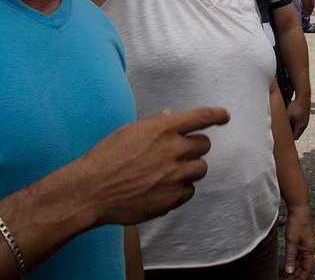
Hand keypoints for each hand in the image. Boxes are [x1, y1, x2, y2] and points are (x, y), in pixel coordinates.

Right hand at [77, 107, 229, 225]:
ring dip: (189, 169)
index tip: (224, 116)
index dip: (216, 115)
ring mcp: (175, 176)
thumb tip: (171, 116)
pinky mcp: (172, 199)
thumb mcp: (129, 132)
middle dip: (194, 148)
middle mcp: (174, 150)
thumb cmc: (105, 158)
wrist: (90, 191)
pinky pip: (189, 191)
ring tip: (168, 173)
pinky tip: (161, 188)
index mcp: (163, 129)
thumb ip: (155, 125)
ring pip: (200, 169)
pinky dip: (180, 189)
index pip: (201, 117)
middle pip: (204, 145)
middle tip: (178, 153)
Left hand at [281, 205, 314, 278]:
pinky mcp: (301, 240)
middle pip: (304, 266)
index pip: (308, 268)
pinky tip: (287, 263)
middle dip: (296, 274)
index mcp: (309, 250)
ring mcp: (305, 244)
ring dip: (293, 267)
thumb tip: (289, 270)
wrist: (299, 208)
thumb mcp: (292, 241)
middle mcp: (309, 248)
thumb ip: (290, 256)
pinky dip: (292, 260)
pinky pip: (298, 254)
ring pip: (300, 261)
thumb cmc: (298, 222)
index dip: (302, 277)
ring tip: (285, 274)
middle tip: (287, 279)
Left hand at [286, 96, 309, 138]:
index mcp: (300, 127)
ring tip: (287, 123)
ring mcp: (306, 120)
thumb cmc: (295, 106)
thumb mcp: (287, 115)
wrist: (303, 97)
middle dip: (290, 133)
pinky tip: (291, 117)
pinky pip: (300, 122)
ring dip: (293, 127)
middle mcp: (304, 125)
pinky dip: (295, 122)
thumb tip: (277, 127)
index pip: (295, 137)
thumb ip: (283, 123)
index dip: (289, 138)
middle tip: (284, 131)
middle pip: (297, 133)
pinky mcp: (305, 116)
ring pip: (298, 127)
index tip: (283, 137)